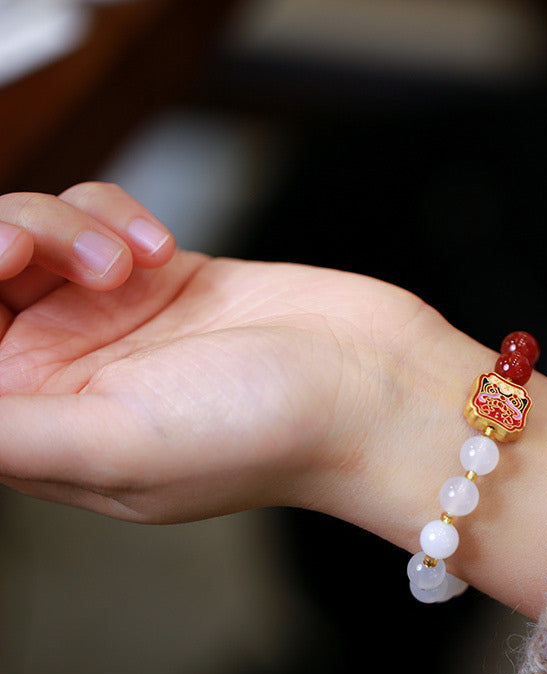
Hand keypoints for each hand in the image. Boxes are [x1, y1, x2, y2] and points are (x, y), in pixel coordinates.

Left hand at [0, 182, 546, 616]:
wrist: (370, 385)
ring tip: (136, 261)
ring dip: (67, 228)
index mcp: (47, 434)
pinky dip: (113, 216)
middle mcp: (73, 376)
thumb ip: (5, 428)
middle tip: (38, 251)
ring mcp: (115, 321)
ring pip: (33, 237)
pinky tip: (162, 248)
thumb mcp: (116, 445)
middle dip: (4, 246)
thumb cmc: (266, 432)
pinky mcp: (160, 274)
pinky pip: (91, 216)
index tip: (0, 270)